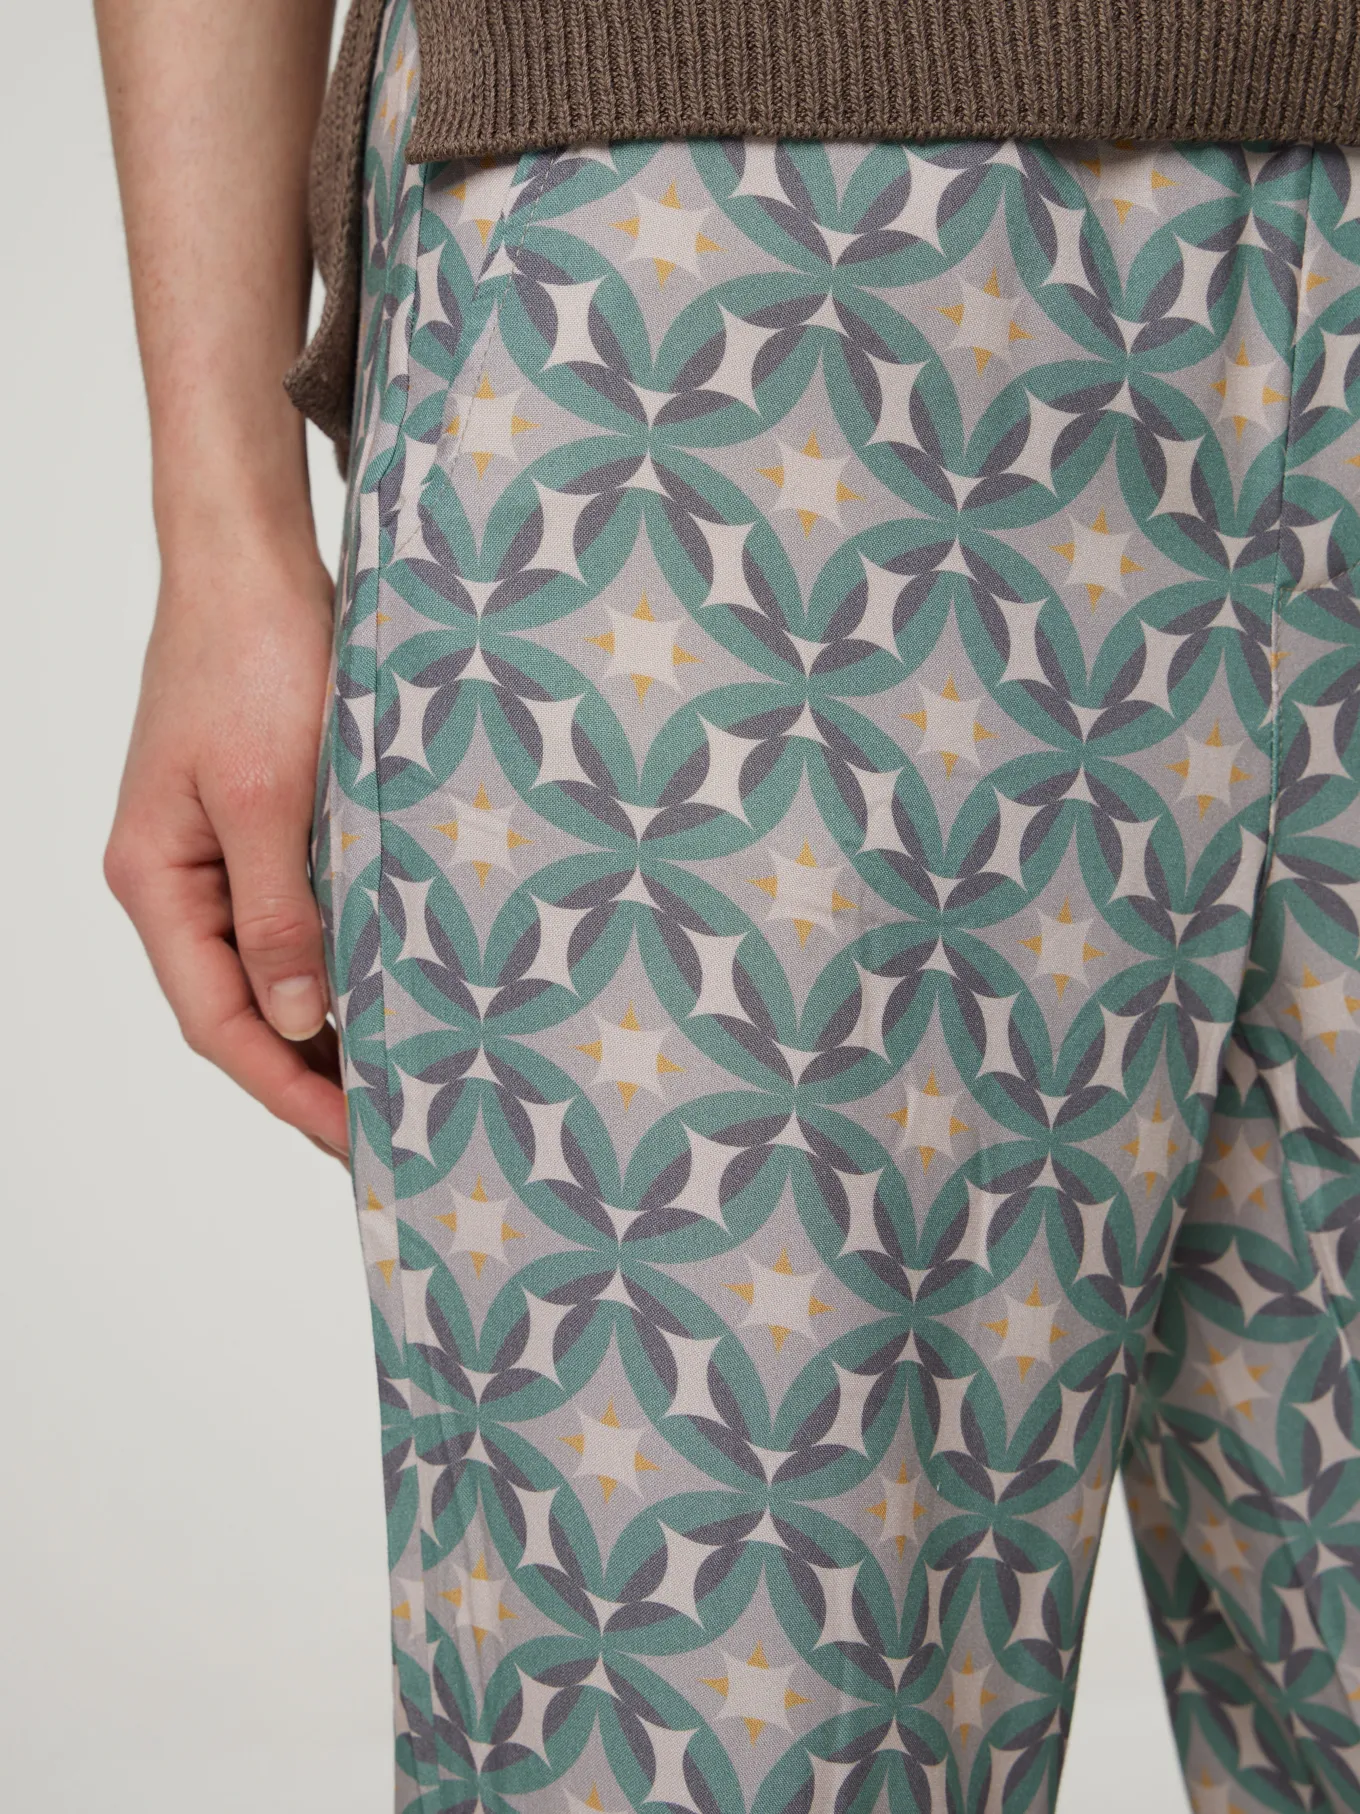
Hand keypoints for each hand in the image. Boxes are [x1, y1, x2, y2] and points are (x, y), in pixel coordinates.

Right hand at [105, 527, 348, 1159]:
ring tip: (405, 1077)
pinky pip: (298, 912)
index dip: (285, 1089)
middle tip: (395, 1129)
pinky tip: (395, 984)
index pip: (217, 1021)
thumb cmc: (250, 657)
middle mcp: (180, 879)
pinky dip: (343, 955)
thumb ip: (279, 912)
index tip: (354, 1141)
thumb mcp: (268, 795)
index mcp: (157, 880)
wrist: (254, 558)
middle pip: (242, 1006)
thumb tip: (300, 1018)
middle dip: (312, 1072)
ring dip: (332, 1020)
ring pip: (274, 965)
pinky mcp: (264, 822)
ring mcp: (220, 851)